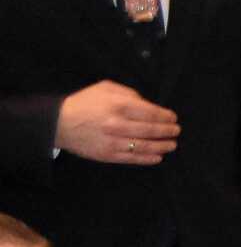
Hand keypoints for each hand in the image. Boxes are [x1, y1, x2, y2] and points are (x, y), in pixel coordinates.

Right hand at [53, 82, 178, 164]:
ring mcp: (113, 141)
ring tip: (171, 144)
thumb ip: (129, 94)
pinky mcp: (108, 155)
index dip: (166, 116)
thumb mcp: (106, 88)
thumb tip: (148, 105)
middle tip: (176, 131)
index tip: (173, 118)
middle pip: (151, 130)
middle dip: (168, 131)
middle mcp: (118, 124)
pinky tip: (158, 157)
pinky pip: (133, 158)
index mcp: (118, 105)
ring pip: (145, 146)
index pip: (151, 112)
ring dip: (162, 146)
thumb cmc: (84, 103)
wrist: (58, 123)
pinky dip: (148, 158)